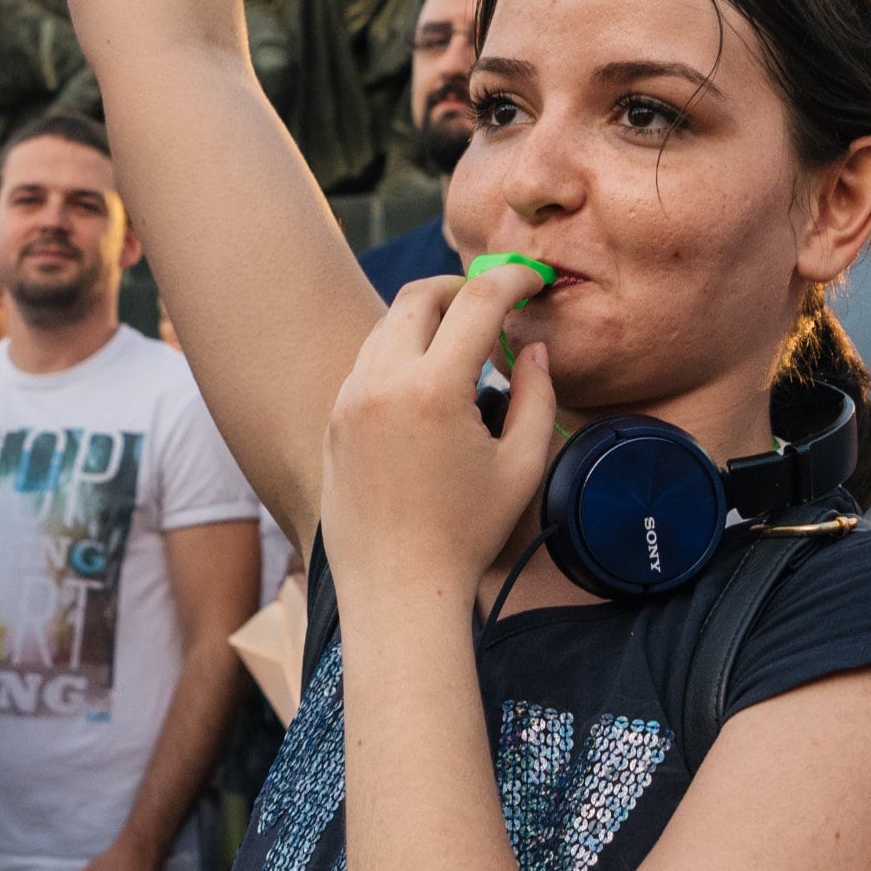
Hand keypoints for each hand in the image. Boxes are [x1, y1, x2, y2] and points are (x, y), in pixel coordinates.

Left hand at [317, 264, 558, 609]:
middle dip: (461, 288)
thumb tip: (532, 348)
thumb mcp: (521, 466)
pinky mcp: (334, 420)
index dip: (512, 279)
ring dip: (427, 320)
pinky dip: (398, 353)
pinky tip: (426, 383)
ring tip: (463, 346)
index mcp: (434, 390)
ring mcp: (349, 400)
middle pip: (419, 296)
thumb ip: (535, 395)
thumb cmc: (467, 535)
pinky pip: (366, 362)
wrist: (397, 591)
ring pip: (387, 326)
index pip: (477, 300)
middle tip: (494, 304)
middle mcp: (382, 384)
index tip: (532, 280)